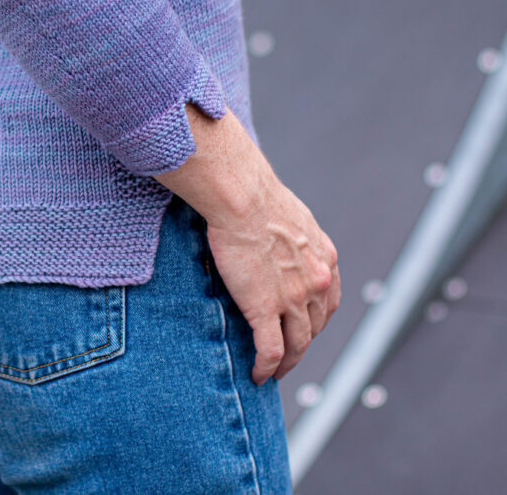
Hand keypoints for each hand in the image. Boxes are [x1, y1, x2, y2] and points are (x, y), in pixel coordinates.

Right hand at [152, 103, 340, 384]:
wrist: (242, 197)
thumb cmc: (254, 195)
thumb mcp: (290, 215)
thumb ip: (291, 236)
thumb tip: (275, 236)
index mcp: (325, 260)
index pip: (328, 303)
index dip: (315, 321)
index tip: (302, 330)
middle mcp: (317, 284)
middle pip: (314, 328)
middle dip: (302, 345)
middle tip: (287, 356)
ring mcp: (292, 299)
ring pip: (296, 345)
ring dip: (286, 364)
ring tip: (272, 373)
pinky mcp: (264, 308)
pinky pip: (269, 350)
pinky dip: (266, 368)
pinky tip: (258, 376)